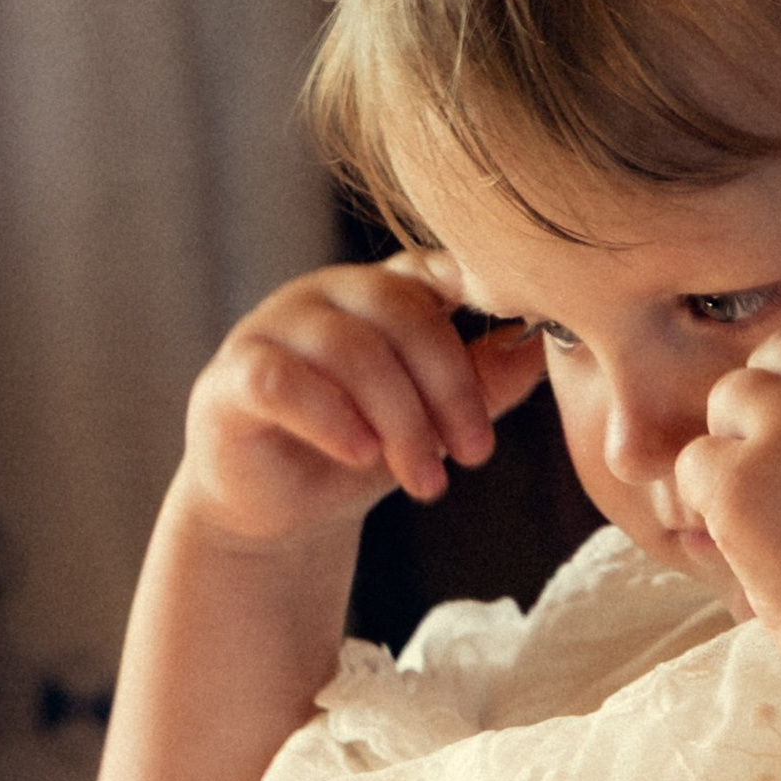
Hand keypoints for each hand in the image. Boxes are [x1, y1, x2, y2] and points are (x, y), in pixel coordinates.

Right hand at [173, 255, 547, 555]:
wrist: (277, 509)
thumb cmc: (359, 450)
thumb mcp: (432, 420)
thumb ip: (482, 381)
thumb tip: (547, 350)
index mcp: (379, 291)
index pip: (434, 271)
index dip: (481, 297)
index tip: (530, 333)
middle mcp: (325, 295)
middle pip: (400, 311)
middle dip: (448, 387)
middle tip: (475, 454)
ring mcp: (274, 328)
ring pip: (350, 350)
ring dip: (399, 419)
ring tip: (426, 481)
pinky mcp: (233, 376)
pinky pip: (282, 380)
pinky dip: (328, 416)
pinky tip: (359, 454)